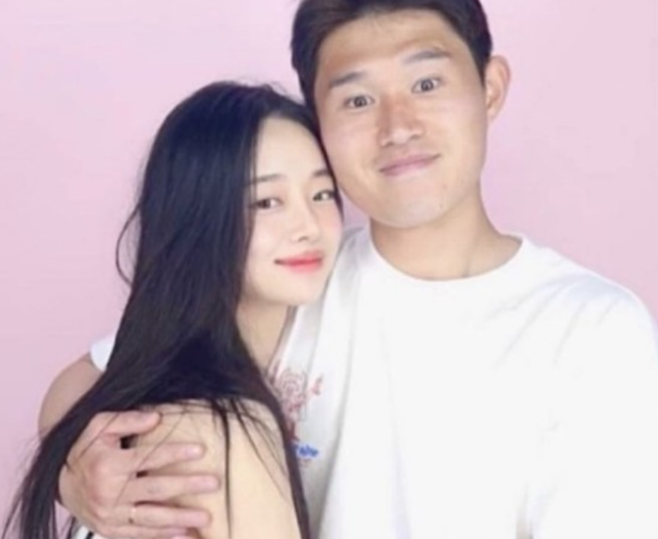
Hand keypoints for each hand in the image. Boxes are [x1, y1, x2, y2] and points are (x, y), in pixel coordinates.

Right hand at [59, 410, 219, 538]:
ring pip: (151, 519)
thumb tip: (157, 417)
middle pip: (155, 490)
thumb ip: (128, 420)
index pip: (148, 458)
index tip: (200, 450)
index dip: (175, 454)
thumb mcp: (99, 426)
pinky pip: (140, 536)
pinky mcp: (110, 530)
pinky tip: (186, 535)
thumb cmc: (86, 448)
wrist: (60, 482)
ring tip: (206, 518)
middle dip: (187, 486)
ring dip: (181, 519)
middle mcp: (108, 493)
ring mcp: (109, 515)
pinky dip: (163, 537)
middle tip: (214, 483)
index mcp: (107, 465)